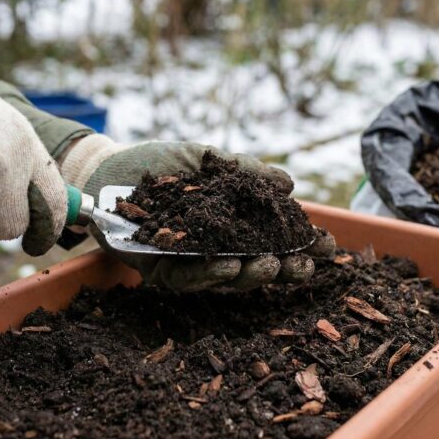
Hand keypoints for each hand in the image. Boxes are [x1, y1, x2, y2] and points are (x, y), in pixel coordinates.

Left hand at [60, 135, 336, 290]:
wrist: (110, 167)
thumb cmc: (162, 165)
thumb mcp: (208, 161)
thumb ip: (245, 172)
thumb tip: (289, 184)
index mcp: (230, 226)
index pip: (272, 241)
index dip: (300, 246)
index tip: (328, 246)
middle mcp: (212, 249)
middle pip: (254, 266)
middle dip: (282, 268)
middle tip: (304, 266)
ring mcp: (186, 262)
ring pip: (223, 278)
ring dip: (249, 275)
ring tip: (268, 266)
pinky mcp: (157, 270)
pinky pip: (185, 278)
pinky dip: (207, 274)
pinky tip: (228, 266)